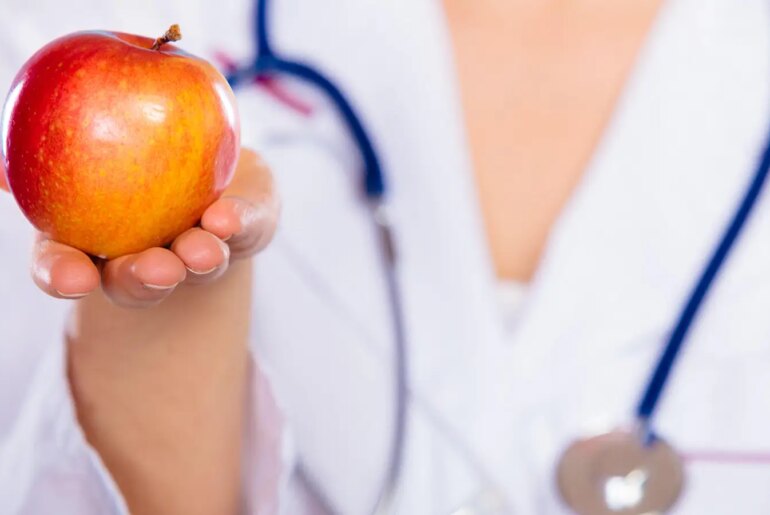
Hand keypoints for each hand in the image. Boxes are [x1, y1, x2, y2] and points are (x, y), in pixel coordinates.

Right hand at [20, 148, 277, 307]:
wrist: (206, 167)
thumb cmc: (132, 160)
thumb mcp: (81, 152)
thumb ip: (44, 161)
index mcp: (93, 244)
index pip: (64, 266)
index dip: (62, 275)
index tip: (72, 278)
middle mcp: (144, 259)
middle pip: (133, 283)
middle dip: (143, 280)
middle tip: (158, 269)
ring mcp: (196, 252)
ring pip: (194, 267)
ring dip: (198, 260)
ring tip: (202, 250)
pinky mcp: (245, 231)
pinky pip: (244, 228)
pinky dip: (238, 223)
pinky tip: (229, 216)